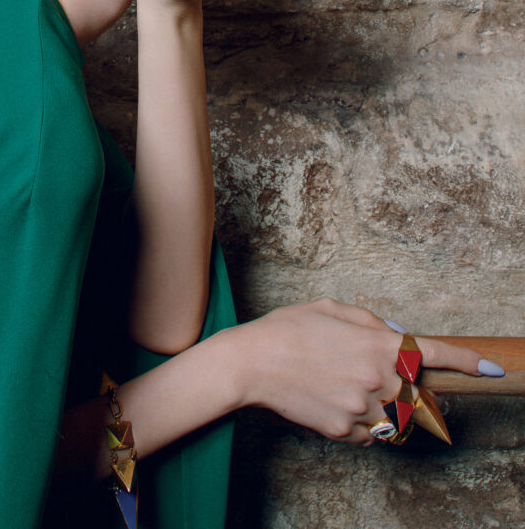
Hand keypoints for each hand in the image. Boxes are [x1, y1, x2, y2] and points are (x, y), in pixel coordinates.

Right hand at [230, 297, 484, 444]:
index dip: (468, 361)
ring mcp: (363, 408)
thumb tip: (397, 338)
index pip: (434, 354)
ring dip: (381, 404)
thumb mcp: (332, 309)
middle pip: (413, 390)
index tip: (492, 367)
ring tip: (342, 385)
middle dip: (402, 384)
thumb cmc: (287, 329)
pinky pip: (368, 433)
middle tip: (365, 372)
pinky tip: (330, 399)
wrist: (251, 363)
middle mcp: (378, 379)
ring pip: (393, 416)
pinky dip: (359, 421)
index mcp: (378, 344)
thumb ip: (372, 322)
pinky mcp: (345, 431)